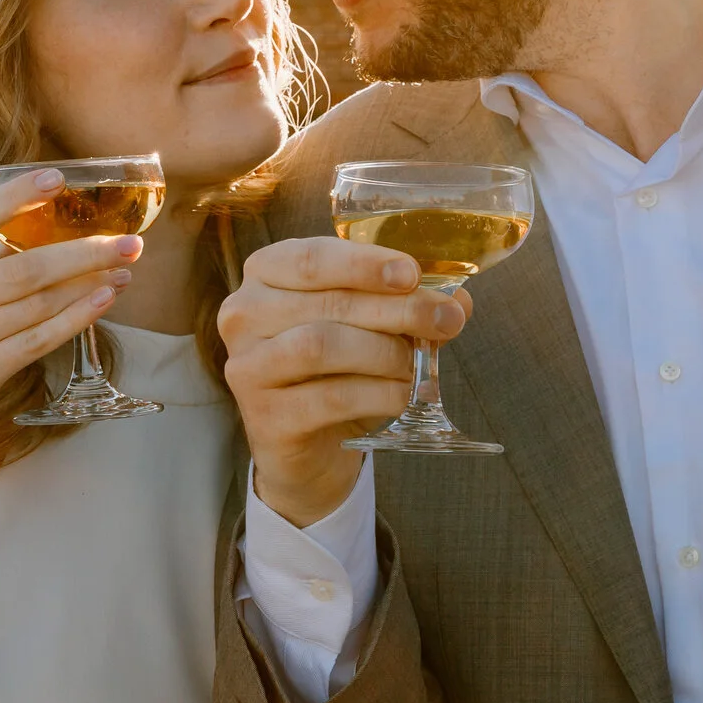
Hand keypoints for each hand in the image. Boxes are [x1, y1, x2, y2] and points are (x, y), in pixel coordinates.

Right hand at [0, 168, 138, 482]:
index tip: (57, 176)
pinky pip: (39, 340)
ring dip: (90, 283)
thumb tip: (42, 225)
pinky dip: (77, 318)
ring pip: (39, 304)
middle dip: (86, 251)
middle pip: (25, 267)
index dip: (15, 196)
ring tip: (124, 268)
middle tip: (130, 240)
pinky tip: (104, 300)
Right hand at [219, 237, 469, 523]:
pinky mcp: (264, 416)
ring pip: (322, 345)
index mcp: (267, 272)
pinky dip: (378, 394)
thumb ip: (408, 305)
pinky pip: (329, 397)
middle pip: (327, 301)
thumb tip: (458, 299)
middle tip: (446, 319)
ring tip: (418, 365)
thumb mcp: (370, 326)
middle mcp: (244, 313)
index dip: (365, 263)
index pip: (312, 257)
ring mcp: (247, 366)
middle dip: (396, 309)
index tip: (413, 274)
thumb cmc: (337, 368)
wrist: (309, 445)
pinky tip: (403, 396)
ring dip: (385, 352)